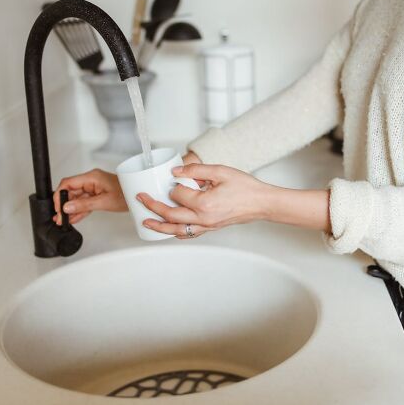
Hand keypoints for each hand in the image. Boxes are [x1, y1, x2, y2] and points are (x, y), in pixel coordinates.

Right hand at [53, 168, 126, 224]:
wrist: (138, 196)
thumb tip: (67, 207)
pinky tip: (73, 218)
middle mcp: (91, 180)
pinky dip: (79, 210)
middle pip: (71, 191)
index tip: (58, 208)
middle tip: (60, 218)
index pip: (68, 183)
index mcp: (92, 177)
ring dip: (70, 209)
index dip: (60, 195)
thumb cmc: (127, 194)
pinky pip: (84, 202)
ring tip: (64, 220)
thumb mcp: (104, 202)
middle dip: (64, 205)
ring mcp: (94, 187)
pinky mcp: (97, 194)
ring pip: (77, 198)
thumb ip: (84, 205)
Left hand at [137, 164, 271, 238]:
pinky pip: (189, 234)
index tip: (175, 180)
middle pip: (171, 215)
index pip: (178, 195)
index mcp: (204, 203)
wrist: (262, 203)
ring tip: (145, 221)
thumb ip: (196, 170)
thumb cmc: (246, 187)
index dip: (174, 186)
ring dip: (159, 226)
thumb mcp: (221, 171)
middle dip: (153, 207)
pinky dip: (176, 232)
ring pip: (176, 230)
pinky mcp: (211, 229)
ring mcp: (207, 226)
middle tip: (141, 199)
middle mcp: (203, 218)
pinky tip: (169, 229)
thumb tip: (175, 172)